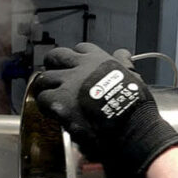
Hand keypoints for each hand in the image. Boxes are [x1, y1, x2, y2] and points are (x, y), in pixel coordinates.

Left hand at [34, 42, 177, 177]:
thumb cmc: (135, 107)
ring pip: (44, 78)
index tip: (76, 67)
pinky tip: (53, 112)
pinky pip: (42, 99)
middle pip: (55, 57)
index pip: (80, 49)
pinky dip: (45, 106)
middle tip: (55, 78)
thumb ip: (124, 63)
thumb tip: (122, 54)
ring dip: (47, 87)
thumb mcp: (133, 77)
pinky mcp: (60, 103)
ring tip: (52, 97)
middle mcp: (81, 67)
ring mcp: (68, 84)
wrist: (131, 128)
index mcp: (99, 60)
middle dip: (53, 66)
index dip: (76, 58)